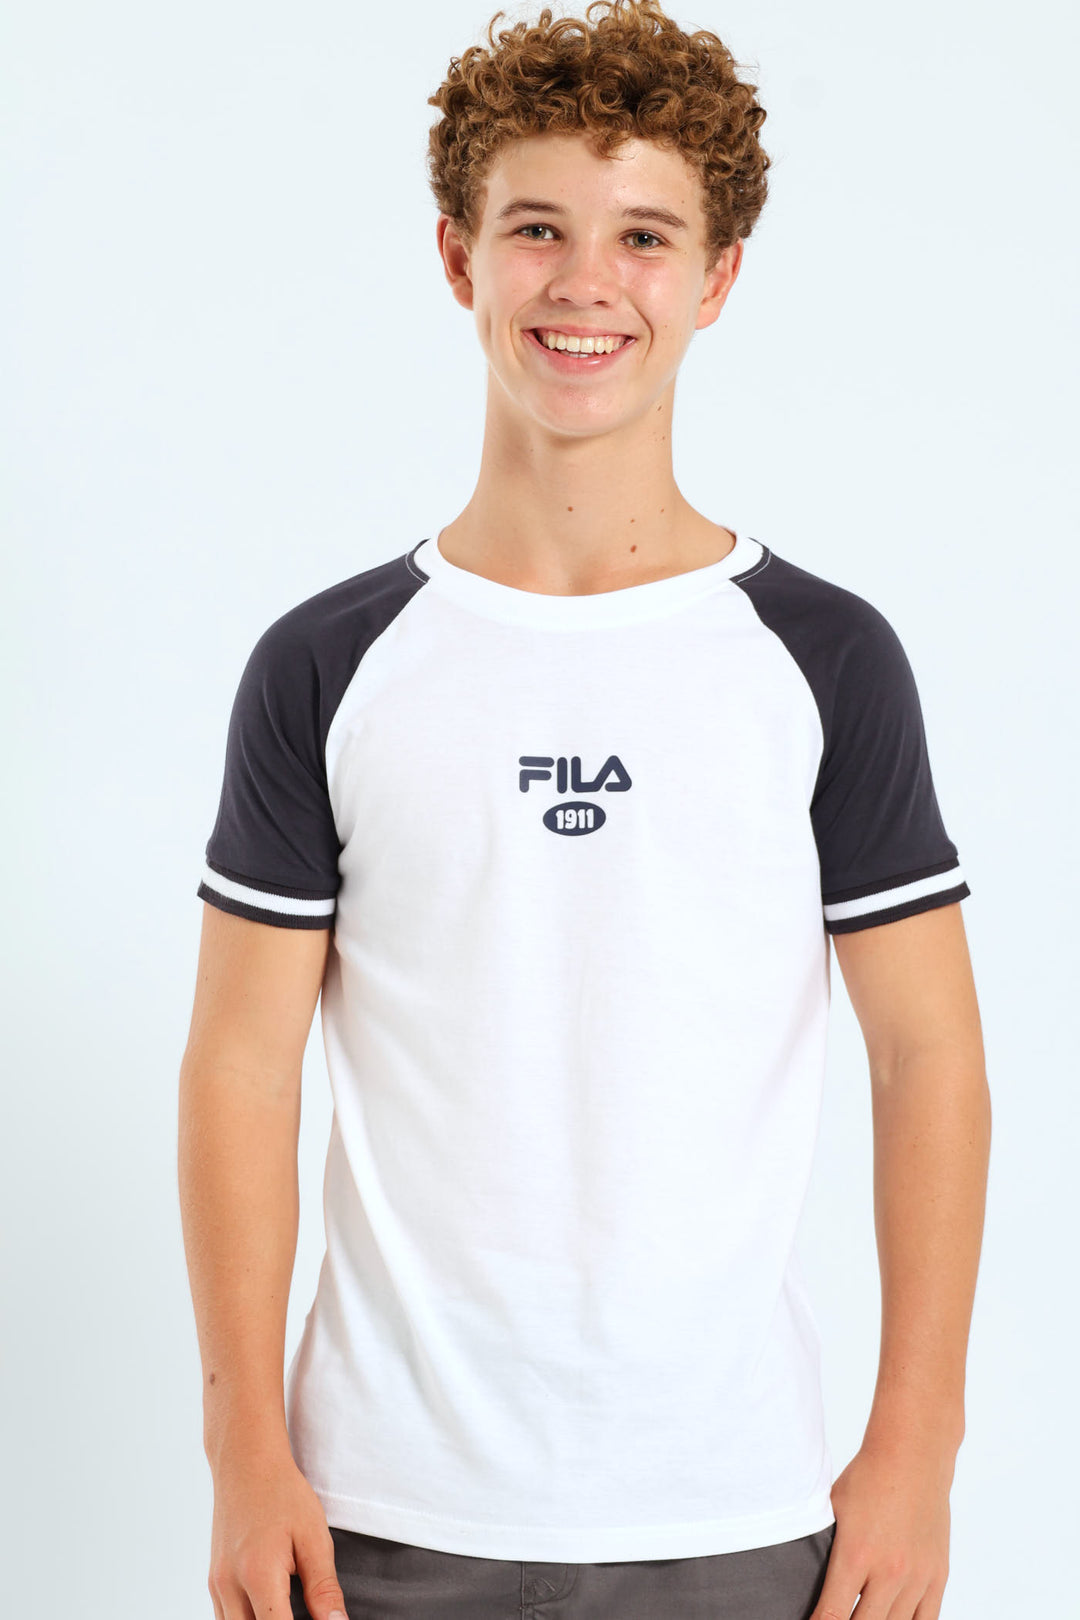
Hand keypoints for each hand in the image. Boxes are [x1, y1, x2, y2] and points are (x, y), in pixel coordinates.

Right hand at [207, 1444, 349, 1619]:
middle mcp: (230, 1585)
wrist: (246, 1462)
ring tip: (288, 1610)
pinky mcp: (213, 1581)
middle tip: (303, 1613)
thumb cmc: (282, 1493)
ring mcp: (217, 1585)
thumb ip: (324, 1587)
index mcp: (259, 1574)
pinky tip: (270, 1609)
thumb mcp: (314, 1536)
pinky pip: (225, 1619)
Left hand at [808, 1433, 953, 1619]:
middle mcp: (889, 1571)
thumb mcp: (832, 1510)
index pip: (833, 1614)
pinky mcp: (938, 1575)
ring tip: (862, 1618)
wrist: (912, 1456)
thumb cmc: (866, 1479)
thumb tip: (802, 1577)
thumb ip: (822, 1549)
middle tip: (835, 1619)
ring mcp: (917, 1576)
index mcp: (856, 1555)